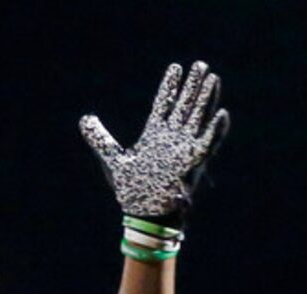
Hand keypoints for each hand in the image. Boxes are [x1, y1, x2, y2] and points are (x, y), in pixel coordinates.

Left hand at [80, 61, 229, 222]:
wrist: (143, 216)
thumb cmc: (130, 190)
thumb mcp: (113, 161)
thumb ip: (101, 138)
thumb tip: (84, 119)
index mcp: (154, 135)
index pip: (163, 104)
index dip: (169, 86)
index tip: (175, 67)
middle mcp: (171, 138)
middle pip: (184, 105)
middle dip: (192, 85)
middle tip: (200, 64)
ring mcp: (184, 149)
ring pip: (198, 118)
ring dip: (206, 99)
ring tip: (213, 78)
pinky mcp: (193, 164)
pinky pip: (208, 145)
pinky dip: (216, 131)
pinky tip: (221, 115)